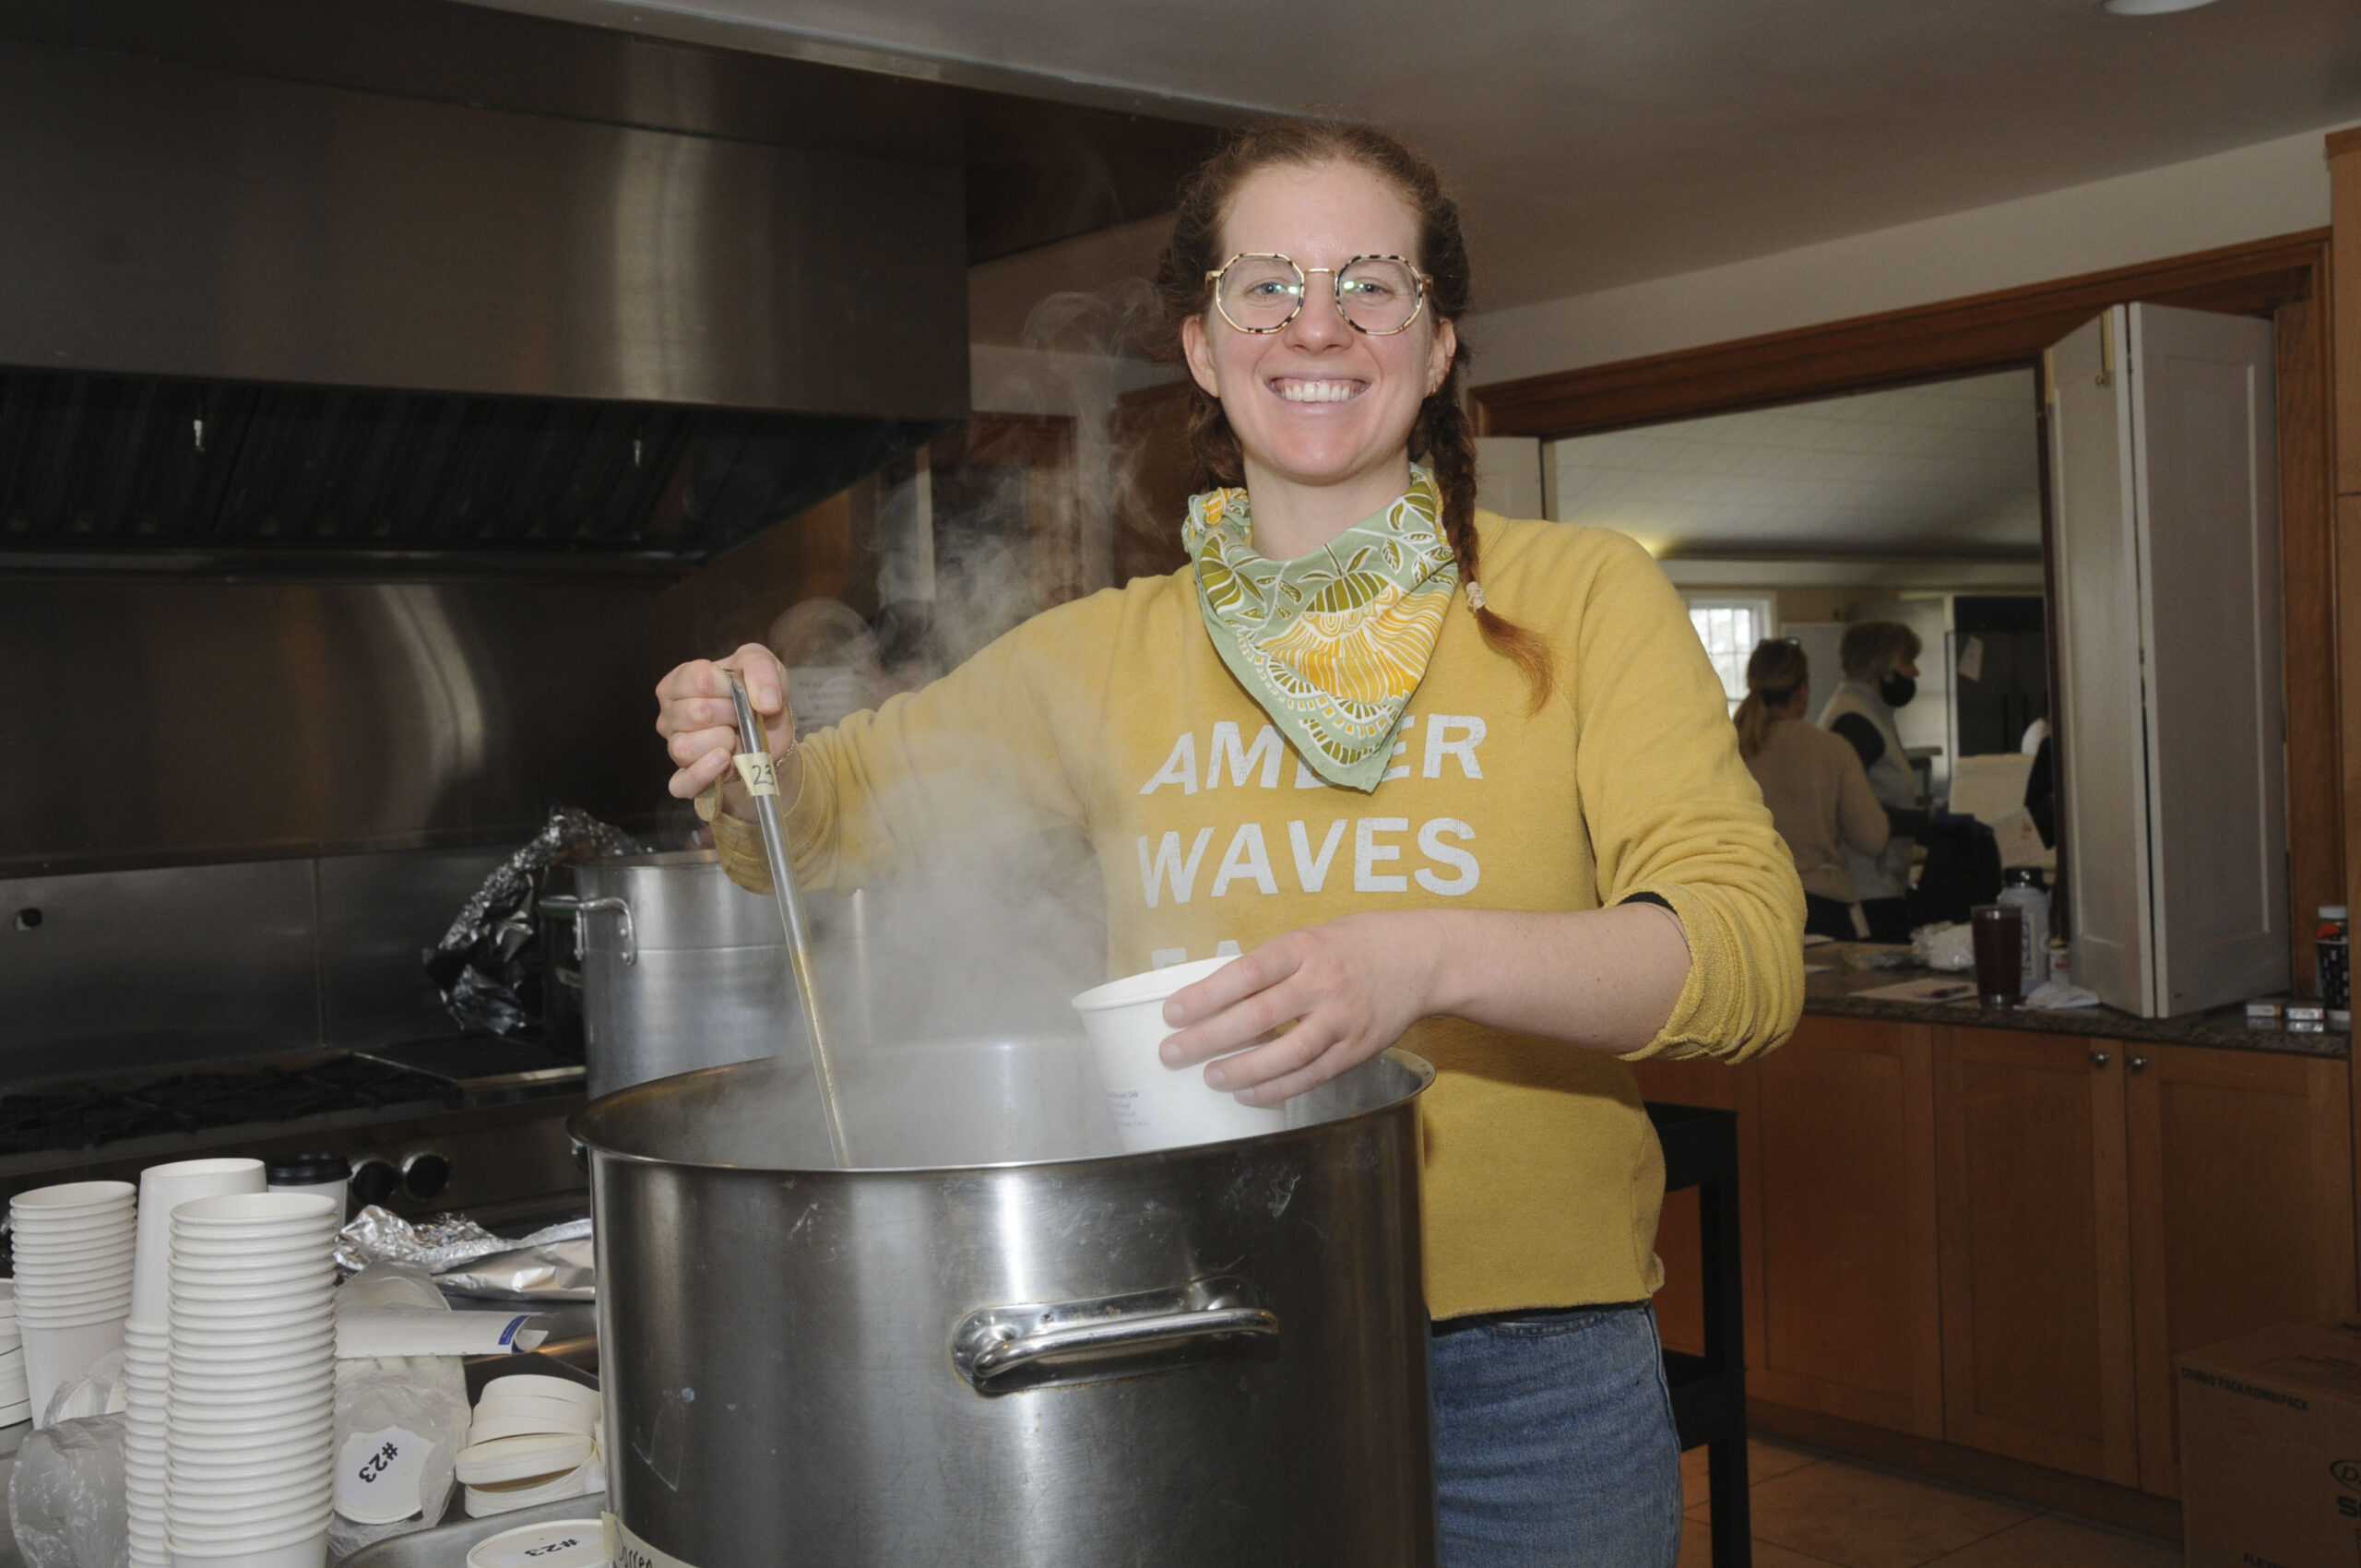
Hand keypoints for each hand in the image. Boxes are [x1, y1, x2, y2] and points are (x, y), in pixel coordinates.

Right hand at [654, 643, 793, 799]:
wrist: (770, 728)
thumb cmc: (755, 692)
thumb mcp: (764, 665)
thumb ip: (762, 670)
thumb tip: (767, 703)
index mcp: (679, 683)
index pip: (698, 679)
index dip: (729, 686)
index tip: (740, 690)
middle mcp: (670, 715)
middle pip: (695, 714)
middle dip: (731, 714)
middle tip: (741, 715)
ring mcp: (675, 748)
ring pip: (685, 748)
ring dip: (722, 742)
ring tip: (735, 736)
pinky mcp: (687, 778)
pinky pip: (682, 783)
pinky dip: (703, 774)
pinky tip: (724, 761)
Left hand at [1156, 913, 1441, 1104]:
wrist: (1425, 958)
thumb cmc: (1358, 944)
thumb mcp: (1313, 936)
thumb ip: (1273, 964)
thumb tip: (1217, 993)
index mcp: (1305, 947)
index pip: (1245, 972)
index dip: (1205, 995)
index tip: (1172, 1012)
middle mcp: (1323, 983)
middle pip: (1257, 1016)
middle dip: (1208, 1038)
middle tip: (1172, 1053)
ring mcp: (1342, 1019)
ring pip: (1285, 1054)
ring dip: (1241, 1070)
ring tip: (1210, 1077)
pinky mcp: (1357, 1049)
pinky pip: (1311, 1075)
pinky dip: (1276, 1089)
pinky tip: (1248, 1094)